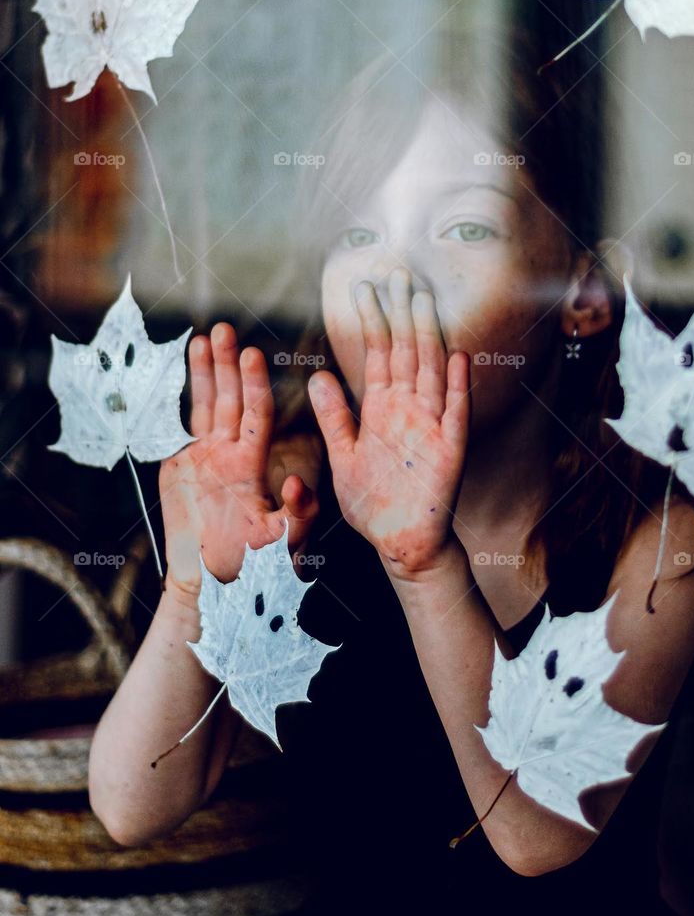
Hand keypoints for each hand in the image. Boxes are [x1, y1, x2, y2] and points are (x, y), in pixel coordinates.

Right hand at [160, 323, 319, 585]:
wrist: (209, 586)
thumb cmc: (250, 568)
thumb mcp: (282, 544)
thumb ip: (296, 516)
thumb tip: (296, 484)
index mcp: (251, 465)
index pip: (255, 415)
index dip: (253, 385)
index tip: (252, 354)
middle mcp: (229, 454)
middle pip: (228, 399)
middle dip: (227, 365)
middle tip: (225, 329)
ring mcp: (202, 458)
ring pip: (203, 405)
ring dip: (203, 372)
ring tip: (202, 337)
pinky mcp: (178, 466)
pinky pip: (177, 425)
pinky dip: (177, 398)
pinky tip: (176, 371)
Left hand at [307, 268, 469, 578]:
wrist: (399, 545)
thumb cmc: (372, 504)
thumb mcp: (343, 456)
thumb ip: (334, 416)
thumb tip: (318, 375)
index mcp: (380, 409)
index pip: (375, 354)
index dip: (371, 321)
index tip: (364, 287)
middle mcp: (407, 409)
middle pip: (405, 352)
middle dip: (401, 313)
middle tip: (398, 274)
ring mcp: (430, 426)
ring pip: (430, 371)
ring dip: (428, 336)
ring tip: (424, 301)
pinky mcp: (449, 449)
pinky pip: (455, 413)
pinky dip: (456, 386)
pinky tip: (458, 357)